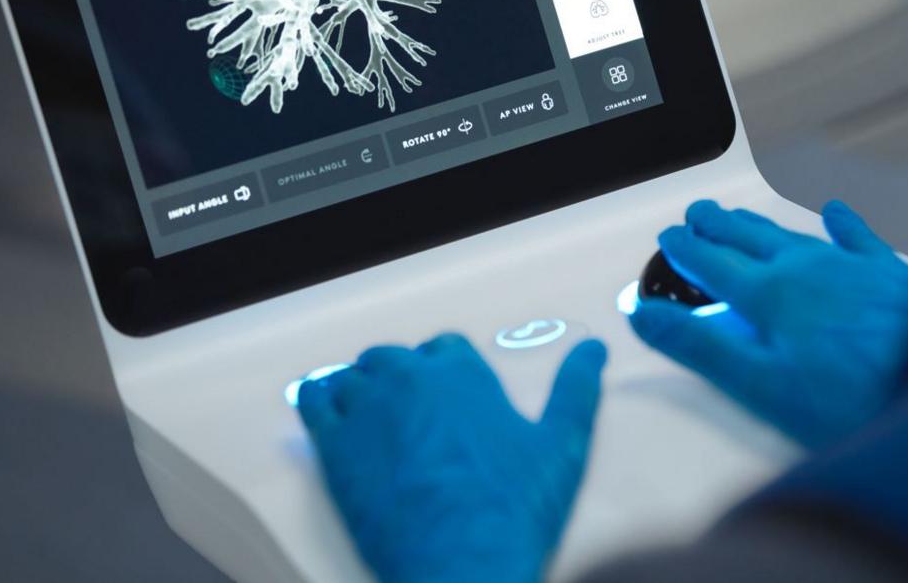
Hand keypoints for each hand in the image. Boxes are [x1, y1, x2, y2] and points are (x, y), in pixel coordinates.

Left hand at [297, 334, 606, 582]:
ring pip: (353, 377)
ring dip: (362, 388)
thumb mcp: (563, 445)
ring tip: (372, 414)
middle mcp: (411, 381)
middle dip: (402, 376)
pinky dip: (320, 399)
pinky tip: (329, 411)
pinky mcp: (335, 449)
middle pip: (394, 358)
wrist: (462, 562)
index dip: (446, 366)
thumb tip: (593, 351)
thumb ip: (576, 389)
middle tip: (411, 410)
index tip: (449, 389)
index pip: (445, 346)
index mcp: (462, 376)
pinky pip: (314, 403)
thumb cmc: (513, 509)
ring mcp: (368, 412)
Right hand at [629, 200, 907, 447]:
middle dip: (718, 227)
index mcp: (769, 296)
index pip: (712, 265)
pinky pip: (858, 239)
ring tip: (740, 216)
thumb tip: (644, 315)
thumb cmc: (853, 397)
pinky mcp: (891, 276)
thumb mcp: (760, 384)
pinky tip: (836, 212)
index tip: (668, 240)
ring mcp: (850, 268)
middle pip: (749, 240)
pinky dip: (842, 224)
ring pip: (793, 236)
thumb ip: (700, 345)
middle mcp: (805, 270)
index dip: (685, 252)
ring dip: (761, 226)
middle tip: (696, 214)